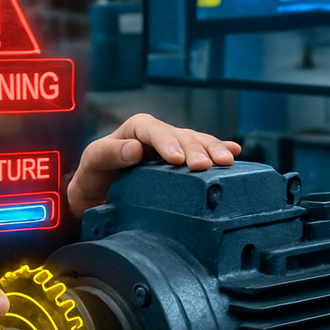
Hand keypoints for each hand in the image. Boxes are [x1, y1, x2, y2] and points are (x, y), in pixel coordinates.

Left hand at [66, 113, 241, 218]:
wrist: (100, 199)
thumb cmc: (94, 179)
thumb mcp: (93, 164)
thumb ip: (108, 154)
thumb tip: (135, 149)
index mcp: (136, 130)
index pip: (153, 129)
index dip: (167, 142)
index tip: (177, 159)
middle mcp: (158, 136)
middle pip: (181, 136)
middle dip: (196, 149)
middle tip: (207, 166)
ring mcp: (175, 148)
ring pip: (198, 143)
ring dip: (213, 151)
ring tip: (227, 162)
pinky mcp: (185, 164)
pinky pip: (205, 153)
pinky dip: (220, 150)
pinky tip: (236, 153)